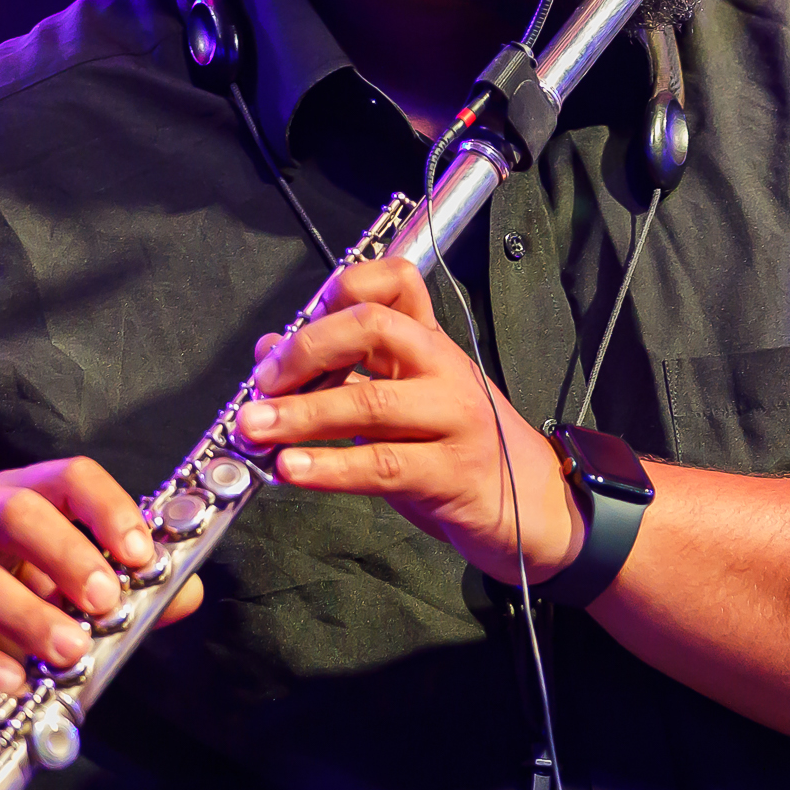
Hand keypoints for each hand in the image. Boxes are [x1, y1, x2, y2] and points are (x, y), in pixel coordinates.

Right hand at [0, 458, 203, 730]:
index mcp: (17, 494)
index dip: (107, 508)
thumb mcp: (61, 591)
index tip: (141, 554)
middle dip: (67, 555)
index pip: (66, 476)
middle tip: (106, 602)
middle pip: (13, 511)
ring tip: (69, 654)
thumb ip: (124, 589)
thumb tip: (189, 591)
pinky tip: (12, 684)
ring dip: (27, 616)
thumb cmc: (0, 607)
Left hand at [233, 258, 582, 584]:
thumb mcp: (402, 401)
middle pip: (373, 328)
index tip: (294, 326)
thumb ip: (342, 373)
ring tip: (256, 429)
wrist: (534, 507)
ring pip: (370, 402)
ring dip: (302, 415)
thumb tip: (269, 351)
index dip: (340, 290)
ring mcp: (454, 418)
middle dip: (307, 350)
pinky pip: (382, 465)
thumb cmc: (457, 449)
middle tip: (264, 383)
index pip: (395, 282)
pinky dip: (330, 467)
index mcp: (431, 343)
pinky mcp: (451, 473)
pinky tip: (292, 469)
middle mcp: (443, 368)